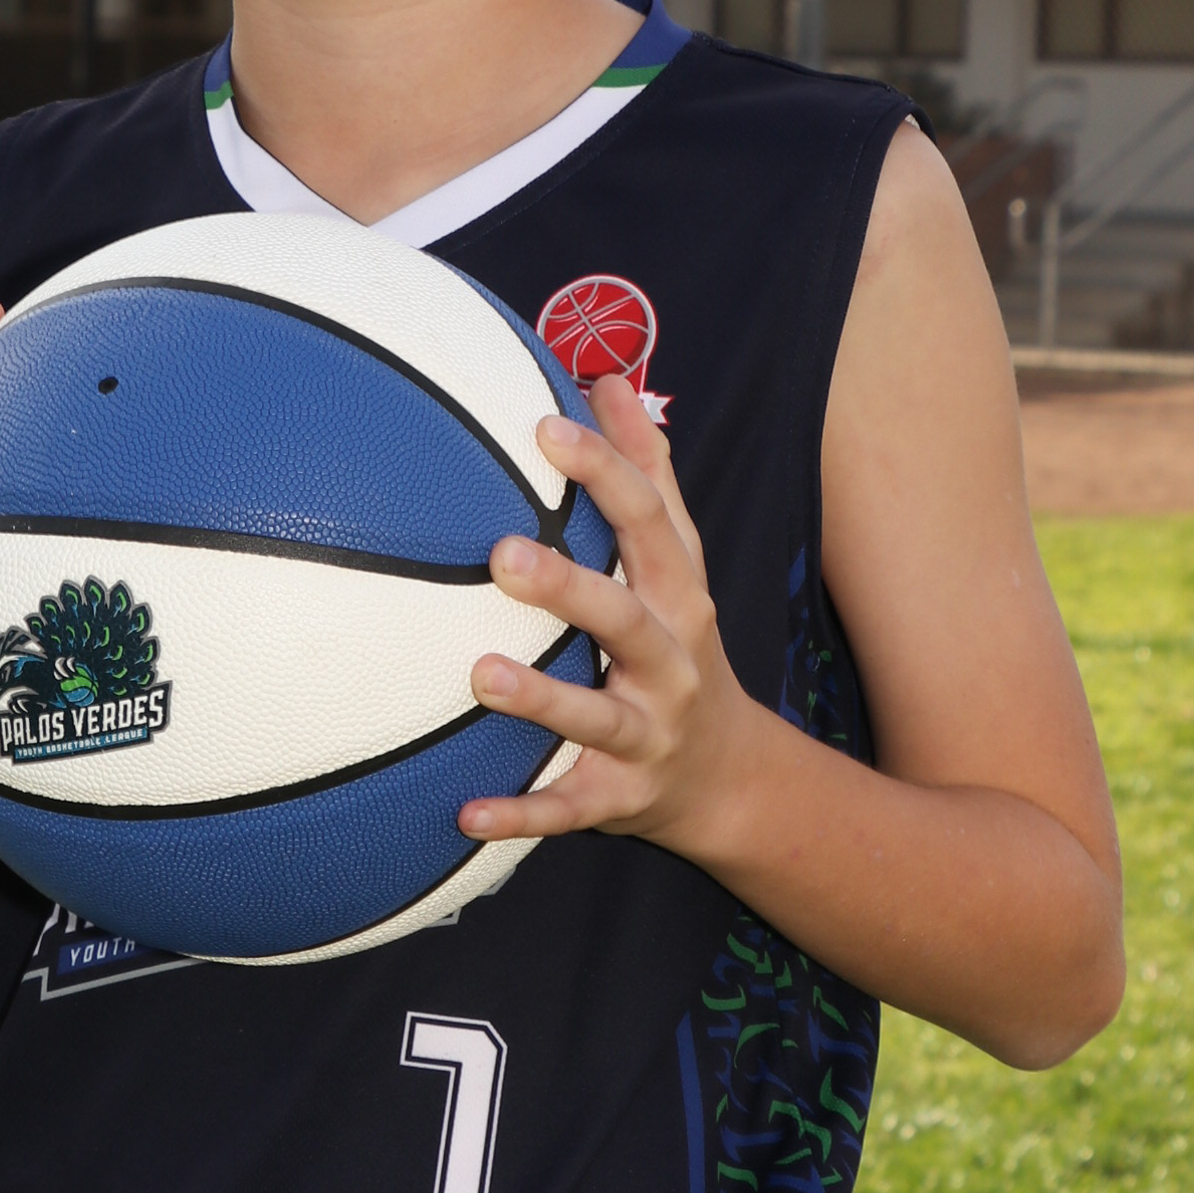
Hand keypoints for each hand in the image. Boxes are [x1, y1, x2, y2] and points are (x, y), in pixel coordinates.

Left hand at [459, 374, 760, 860]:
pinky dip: (519, 814)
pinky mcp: (621, 798)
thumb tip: (610, 377)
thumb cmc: (677, 641)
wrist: (730, 778)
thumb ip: (646, 473)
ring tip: (479, 675)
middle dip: (569, 587)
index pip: (650, 524)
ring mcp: (647, 733)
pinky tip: (463, 812)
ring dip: (540, 700)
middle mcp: (670, 660)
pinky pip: (566, 808)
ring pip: (595, 717)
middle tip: (502, 553)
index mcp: (677, 593)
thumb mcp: (676, 562)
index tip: (547, 427)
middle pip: (625, 618)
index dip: (605, 472)